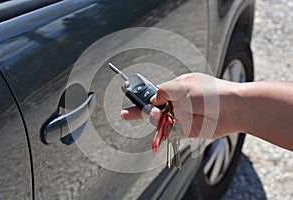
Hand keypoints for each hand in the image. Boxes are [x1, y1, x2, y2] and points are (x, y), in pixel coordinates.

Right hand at [121, 73, 242, 138]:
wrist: (232, 109)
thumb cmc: (210, 92)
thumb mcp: (182, 86)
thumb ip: (163, 91)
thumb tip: (153, 99)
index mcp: (176, 88)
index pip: (155, 93)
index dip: (143, 97)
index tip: (131, 99)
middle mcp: (177, 103)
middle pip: (153, 109)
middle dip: (139, 112)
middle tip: (125, 114)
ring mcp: (181, 117)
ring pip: (159, 122)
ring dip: (153, 120)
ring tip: (156, 116)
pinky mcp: (186, 130)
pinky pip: (169, 132)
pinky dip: (164, 132)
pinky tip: (163, 127)